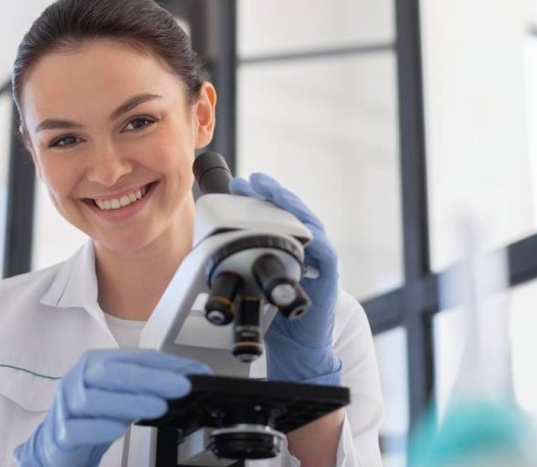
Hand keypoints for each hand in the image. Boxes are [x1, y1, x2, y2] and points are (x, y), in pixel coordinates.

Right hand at [13, 349, 209, 465]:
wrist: (58, 445)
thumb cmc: (95, 416)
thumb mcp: (124, 396)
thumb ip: (149, 385)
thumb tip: (189, 377)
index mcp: (95, 363)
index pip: (134, 358)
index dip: (166, 364)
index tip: (195, 372)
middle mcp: (78, 379)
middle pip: (112, 373)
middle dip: (150, 378)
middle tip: (181, 387)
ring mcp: (65, 406)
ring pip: (94, 399)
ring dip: (129, 402)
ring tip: (159, 407)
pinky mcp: (59, 433)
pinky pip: (76, 428)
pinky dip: (98, 428)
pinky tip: (118, 430)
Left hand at [230, 173, 341, 385]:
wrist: (297, 355)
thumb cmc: (275, 321)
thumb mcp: (252, 286)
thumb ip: (242, 266)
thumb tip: (209, 249)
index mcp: (287, 251)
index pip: (276, 216)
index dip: (259, 198)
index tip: (239, 184)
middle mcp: (305, 253)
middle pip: (292, 213)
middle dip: (271, 193)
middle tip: (251, 181)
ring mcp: (319, 264)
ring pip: (309, 225)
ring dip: (290, 206)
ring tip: (271, 191)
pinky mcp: (328, 281)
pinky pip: (325, 253)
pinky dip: (313, 237)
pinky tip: (299, 226)